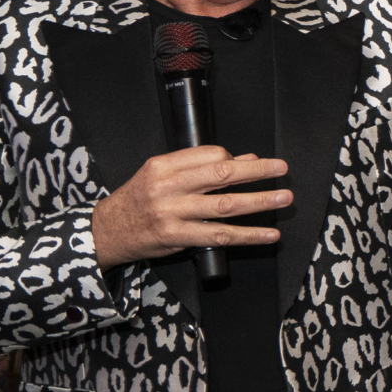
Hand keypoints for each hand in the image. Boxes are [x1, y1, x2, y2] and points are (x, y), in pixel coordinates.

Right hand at [90, 146, 292, 268]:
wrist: (107, 231)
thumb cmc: (138, 200)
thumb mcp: (162, 175)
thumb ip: (200, 167)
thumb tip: (243, 160)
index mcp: (164, 165)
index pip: (210, 155)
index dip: (235, 159)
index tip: (252, 165)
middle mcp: (168, 187)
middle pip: (221, 174)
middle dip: (257, 171)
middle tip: (282, 169)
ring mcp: (173, 213)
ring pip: (225, 205)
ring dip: (260, 201)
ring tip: (283, 198)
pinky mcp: (178, 237)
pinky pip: (221, 235)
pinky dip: (249, 235)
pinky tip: (269, 234)